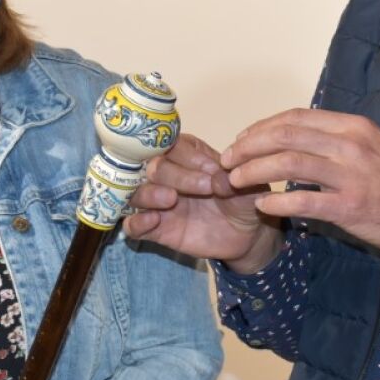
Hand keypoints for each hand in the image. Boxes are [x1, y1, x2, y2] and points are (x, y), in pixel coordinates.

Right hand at [123, 133, 284, 273]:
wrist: (248, 234)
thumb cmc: (244, 200)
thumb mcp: (247, 186)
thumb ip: (234, 178)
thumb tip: (219, 179)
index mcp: (188, 156)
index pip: (173, 145)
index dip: (189, 157)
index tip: (213, 171)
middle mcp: (169, 176)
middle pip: (153, 166)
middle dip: (176, 175)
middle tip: (205, 188)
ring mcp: (159, 203)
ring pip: (137, 192)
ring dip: (150, 193)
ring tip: (171, 200)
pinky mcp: (157, 229)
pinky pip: (132, 225)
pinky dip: (136, 222)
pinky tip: (153, 221)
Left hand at [220, 108, 379, 253]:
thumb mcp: (371, 146)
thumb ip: (336, 140)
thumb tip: (296, 139)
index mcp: (352, 126)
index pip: (295, 118)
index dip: (262, 127)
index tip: (241, 139)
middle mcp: (350, 145)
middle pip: (285, 135)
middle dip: (248, 146)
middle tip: (228, 160)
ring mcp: (351, 175)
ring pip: (289, 163)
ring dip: (254, 170)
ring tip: (235, 180)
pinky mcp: (352, 206)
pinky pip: (304, 201)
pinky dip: (277, 201)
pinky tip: (262, 205)